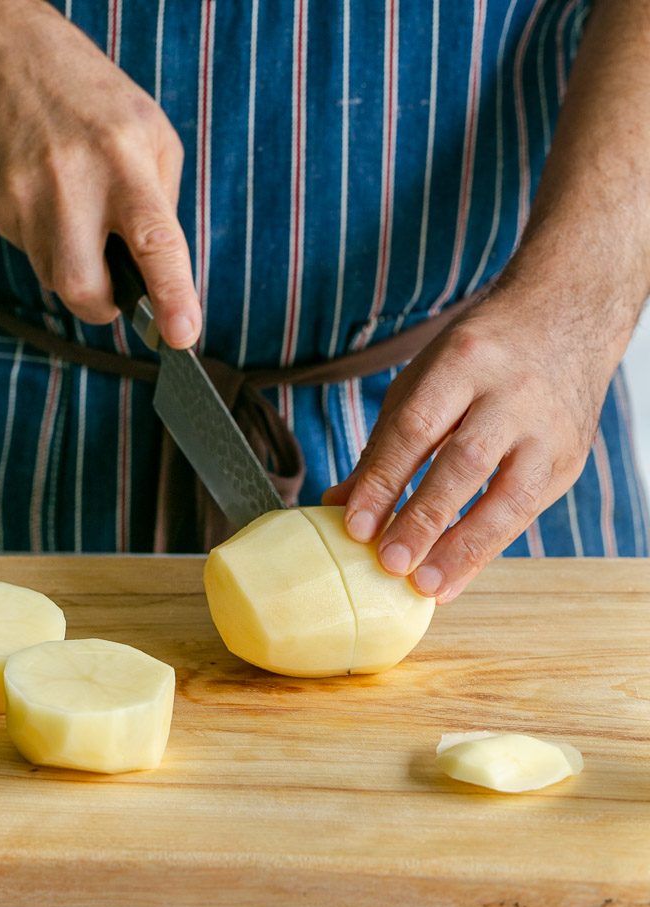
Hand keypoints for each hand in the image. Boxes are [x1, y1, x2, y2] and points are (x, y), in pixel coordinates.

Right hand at [0, 0, 199, 343]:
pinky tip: (49, 200)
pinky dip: (48, 244)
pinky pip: (30, 254)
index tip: (182, 335)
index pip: (154, 241)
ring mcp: (25, 195)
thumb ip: (163, 208)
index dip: (171, 295)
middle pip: (83, 288)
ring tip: (80, 218)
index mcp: (126, 163)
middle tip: (114, 294)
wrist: (6, 59)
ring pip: (54, 279)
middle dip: (103, 308)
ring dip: (76, 270)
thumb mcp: (154, 137)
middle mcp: (73, 182)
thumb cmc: (97, 104)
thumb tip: (161, 278)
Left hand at [323, 279, 630, 602]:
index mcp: (464, 362)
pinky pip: (525, 514)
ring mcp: (547, 430)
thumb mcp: (424, 380)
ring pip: (508, 496)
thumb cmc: (479, 357)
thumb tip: (339, 505)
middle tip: (389, 561)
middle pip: (465, 462)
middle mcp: (512, 394)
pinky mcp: (568, 461)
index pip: (417, 428)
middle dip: (424, 517)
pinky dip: (487, 550)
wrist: (566, 321)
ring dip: (463, 547)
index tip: (355, 524)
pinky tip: (455, 577)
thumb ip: (386, 444)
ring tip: (425, 585)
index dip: (384, 480)